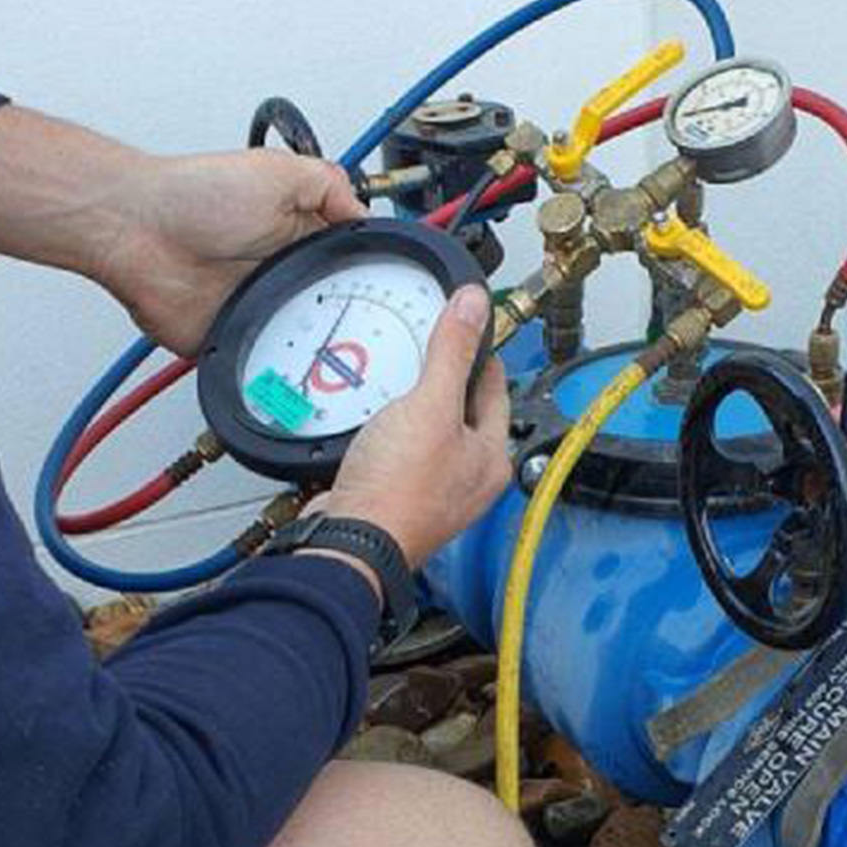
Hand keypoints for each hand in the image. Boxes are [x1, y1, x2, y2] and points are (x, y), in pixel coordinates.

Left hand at [91, 149, 367, 352]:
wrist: (136, 230)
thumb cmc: (192, 194)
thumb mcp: (279, 172)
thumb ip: (330, 186)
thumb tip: (365, 214)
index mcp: (297, 235)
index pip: (348, 263)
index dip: (370, 276)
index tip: (392, 290)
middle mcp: (279, 274)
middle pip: (333, 309)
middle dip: (351, 321)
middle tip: (369, 331)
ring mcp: (256, 309)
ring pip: (303, 343)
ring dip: (316, 348)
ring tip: (335, 354)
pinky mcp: (232, 340)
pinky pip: (263, 366)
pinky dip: (276, 370)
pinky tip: (291, 366)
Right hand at [306, 286, 510, 568]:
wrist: (351, 541)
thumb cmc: (399, 491)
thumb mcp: (430, 404)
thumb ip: (452, 352)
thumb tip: (474, 305)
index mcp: (490, 457)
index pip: (495, 390)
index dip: (482, 354)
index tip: (469, 329)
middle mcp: (467, 479)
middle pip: (462, 413)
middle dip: (444, 382)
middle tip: (428, 351)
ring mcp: (432, 492)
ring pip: (428, 435)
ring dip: (412, 409)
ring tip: (397, 383)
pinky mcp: (397, 498)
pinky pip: (398, 454)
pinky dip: (387, 435)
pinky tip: (371, 424)